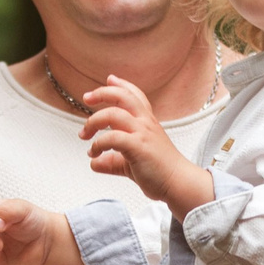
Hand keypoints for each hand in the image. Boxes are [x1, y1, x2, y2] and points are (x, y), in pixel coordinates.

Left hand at [81, 78, 213, 215]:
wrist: (179, 184)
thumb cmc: (159, 173)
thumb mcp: (131, 163)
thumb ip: (113, 161)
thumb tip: (94, 163)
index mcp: (147, 122)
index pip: (135, 95)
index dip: (121, 84)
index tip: (109, 80)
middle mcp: (145, 123)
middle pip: (123, 96)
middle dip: (102, 93)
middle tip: (87, 98)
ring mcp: (143, 133)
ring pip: (113, 114)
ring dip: (93, 122)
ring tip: (84, 135)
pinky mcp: (138, 147)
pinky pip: (112, 137)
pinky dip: (98, 144)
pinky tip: (94, 154)